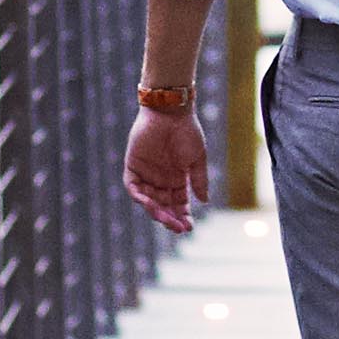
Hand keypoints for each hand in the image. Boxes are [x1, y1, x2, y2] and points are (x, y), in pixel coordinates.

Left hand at [126, 106, 209, 233]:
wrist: (171, 111)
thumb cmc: (187, 131)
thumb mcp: (196, 158)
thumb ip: (198, 179)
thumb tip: (205, 201)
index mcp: (177, 179)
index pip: (178, 204)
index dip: (183, 216)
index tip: (188, 227)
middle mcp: (161, 179)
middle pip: (163, 206)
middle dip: (170, 218)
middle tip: (178, 227)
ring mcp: (146, 174)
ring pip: (148, 200)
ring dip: (156, 211)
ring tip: (166, 219)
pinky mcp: (133, 166)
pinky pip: (133, 187)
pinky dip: (139, 197)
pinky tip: (150, 204)